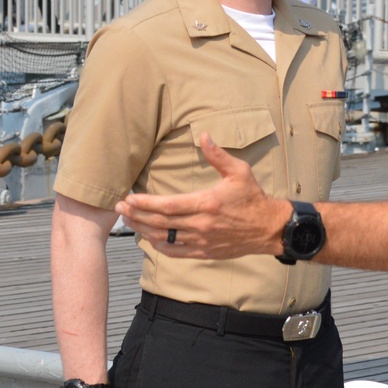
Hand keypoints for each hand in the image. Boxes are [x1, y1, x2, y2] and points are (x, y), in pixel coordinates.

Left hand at [115, 132, 291, 259]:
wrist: (268, 228)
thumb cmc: (252, 197)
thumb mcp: (239, 172)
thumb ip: (218, 155)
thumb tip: (204, 135)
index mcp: (207, 203)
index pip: (168, 205)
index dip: (145, 203)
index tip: (130, 198)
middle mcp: (201, 225)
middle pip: (160, 222)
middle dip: (136, 215)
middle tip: (119, 208)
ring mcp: (201, 241)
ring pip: (164, 238)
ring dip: (143, 230)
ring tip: (128, 221)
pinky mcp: (204, 252)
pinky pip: (175, 252)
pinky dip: (159, 246)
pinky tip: (149, 238)